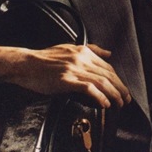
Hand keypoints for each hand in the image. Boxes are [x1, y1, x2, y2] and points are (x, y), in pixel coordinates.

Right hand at [0, 43, 131, 108]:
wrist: (25, 64)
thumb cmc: (45, 58)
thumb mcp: (70, 48)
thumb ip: (91, 49)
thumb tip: (109, 52)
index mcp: (83, 51)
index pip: (107, 66)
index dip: (118, 79)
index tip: (123, 89)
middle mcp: (81, 58)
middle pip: (108, 74)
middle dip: (120, 88)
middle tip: (126, 99)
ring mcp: (74, 69)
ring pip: (101, 81)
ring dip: (114, 94)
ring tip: (119, 104)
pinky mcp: (66, 80)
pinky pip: (88, 88)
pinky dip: (99, 96)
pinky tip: (104, 103)